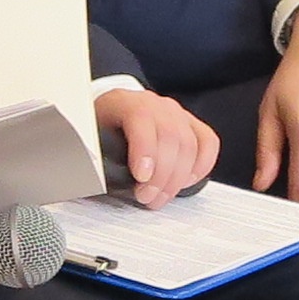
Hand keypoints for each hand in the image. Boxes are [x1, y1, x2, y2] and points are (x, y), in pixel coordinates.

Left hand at [95, 85, 218, 207]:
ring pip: (190, 144)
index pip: (141, 119)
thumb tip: (95, 179)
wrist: (115, 111)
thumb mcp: (90, 135)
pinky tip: (184, 181)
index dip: (145, 150)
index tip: (141, 177)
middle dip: (160, 175)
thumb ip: (96, 153)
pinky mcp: (193, 125)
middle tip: (146, 197)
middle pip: (170, 137)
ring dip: (177, 179)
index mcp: (126, 102)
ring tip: (160, 197)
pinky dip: (201, 166)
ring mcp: (177, 114)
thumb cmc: (103, 126)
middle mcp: (155, 105)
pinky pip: (208, 143)